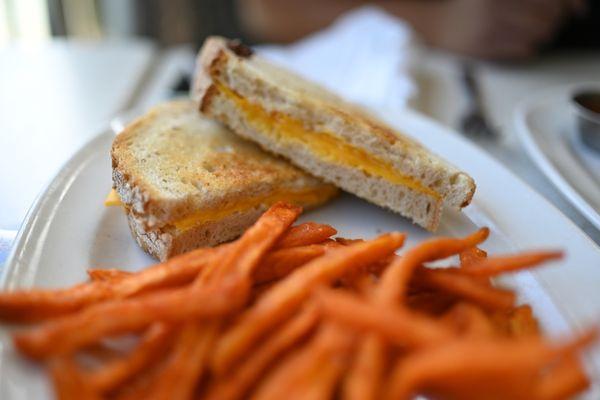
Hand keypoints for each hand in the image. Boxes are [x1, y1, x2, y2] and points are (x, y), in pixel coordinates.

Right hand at [424, 0, 583, 58]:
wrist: (434, 22)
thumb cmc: (467, 6)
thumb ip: (530, 0)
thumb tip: (569, 6)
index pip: (551, 0)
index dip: (566, 5)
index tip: (571, 8)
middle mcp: (496, 7)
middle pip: (548, 18)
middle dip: (553, 20)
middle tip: (545, 19)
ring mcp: (490, 29)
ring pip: (539, 36)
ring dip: (541, 35)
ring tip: (529, 31)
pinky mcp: (485, 49)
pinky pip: (524, 51)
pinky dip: (527, 47)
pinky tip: (516, 41)